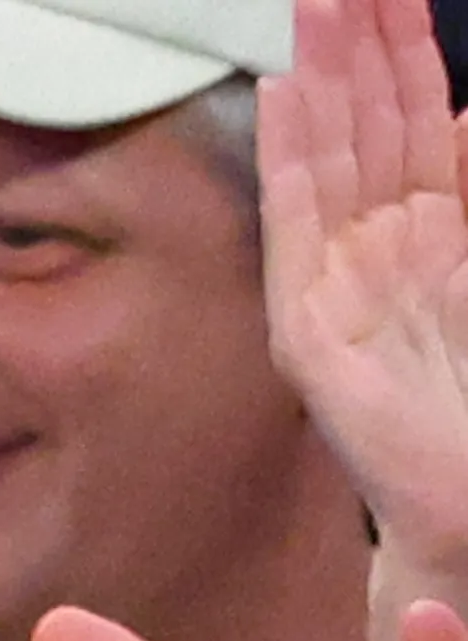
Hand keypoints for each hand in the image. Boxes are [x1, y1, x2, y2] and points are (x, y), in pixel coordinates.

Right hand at [268, 0, 467, 604]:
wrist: (465, 501)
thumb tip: (462, 119)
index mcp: (431, 234)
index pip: (415, 119)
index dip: (407, 50)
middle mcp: (379, 251)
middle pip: (366, 127)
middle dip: (356, 45)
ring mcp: (336, 288)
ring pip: (327, 161)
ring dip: (318, 80)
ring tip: (311, 8)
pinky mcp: (306, 333)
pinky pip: (291, 228)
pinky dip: (285, 161)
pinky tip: (281, 100)